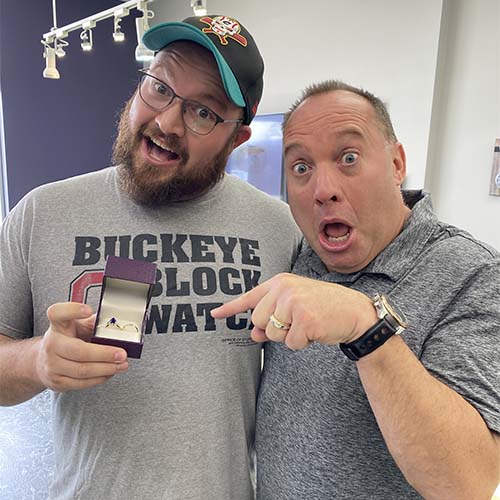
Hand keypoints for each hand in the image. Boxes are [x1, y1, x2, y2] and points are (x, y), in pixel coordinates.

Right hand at [35, 302, 127, 391]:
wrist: (43, 360)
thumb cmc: (67, 339)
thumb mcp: (78, 325)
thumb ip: (94, 322)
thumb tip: (116, 323)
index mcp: (58, 325)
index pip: (58, 314)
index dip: (72, 310)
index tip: (87, 310)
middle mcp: (52, 344)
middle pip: (78, 350)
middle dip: (104, 354)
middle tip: (121, 354)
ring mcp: (52, 365)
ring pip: (82, 370)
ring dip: (106, 368)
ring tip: (121, 364)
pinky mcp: (57, 381)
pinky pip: (81, 383)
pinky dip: (99, 378)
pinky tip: (110, 372)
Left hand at [211, 273, 376, 350]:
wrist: (354, 312)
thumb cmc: (323, 307)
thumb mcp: (295, 307)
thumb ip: (272, 318)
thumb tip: (253, 333)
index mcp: (280, 282)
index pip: (250, 297)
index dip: (230, 308)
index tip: (213, 315)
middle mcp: (284, 289)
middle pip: (258, 321)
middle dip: (275, 328)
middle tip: (297, 321)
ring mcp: (294, 303)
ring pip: (273, 334)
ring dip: (289, 336)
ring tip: (307, 324)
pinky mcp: (304, 319)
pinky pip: (290, 343)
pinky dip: (301, 343)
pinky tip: (315, 331)